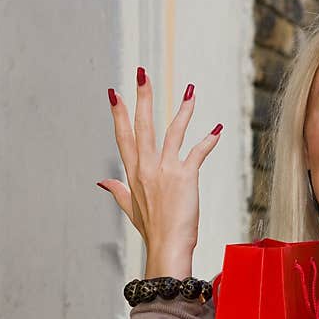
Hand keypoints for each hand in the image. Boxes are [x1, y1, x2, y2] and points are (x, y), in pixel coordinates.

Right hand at [98, 67, 221, 277]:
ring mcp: (165, 170)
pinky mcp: (185, 176)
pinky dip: (208, 140)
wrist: (167, 247)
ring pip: (173, 131)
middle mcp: (147, 167)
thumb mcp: (131, 209)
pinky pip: (198, 151)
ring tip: (190, 91)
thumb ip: (117, 192)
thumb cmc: (153, 230)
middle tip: (142, 72)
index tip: (114, 92)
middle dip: (142, 97)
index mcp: (133, 173)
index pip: (123, 136)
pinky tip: (217, 128)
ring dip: (183, 109)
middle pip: (143, 125)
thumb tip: (102, 182)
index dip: (118, 113)